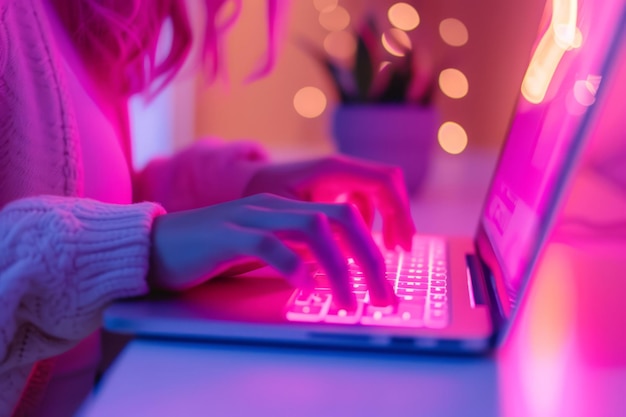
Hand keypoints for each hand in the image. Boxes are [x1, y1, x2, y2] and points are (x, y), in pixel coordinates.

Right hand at [149, 193, 395, 306]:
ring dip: (338, 268)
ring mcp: (249, 217)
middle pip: (340, 218)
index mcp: (285, 207)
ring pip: (312, 229)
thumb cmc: (212, 251)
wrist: (155, 245)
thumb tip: (332, 271)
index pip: (345, 216)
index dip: (371, 248)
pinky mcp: (225, 235)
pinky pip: (266, 245)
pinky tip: (303, 288)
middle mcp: (273, 206)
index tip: (383, 283)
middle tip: (382, 296)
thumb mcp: (262, 248)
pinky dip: (290, 265)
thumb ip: (295, 251)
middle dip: (369, 258)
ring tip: (348, 303)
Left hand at [244, 155, 414, 250]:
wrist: (242, 185)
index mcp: (332, 169)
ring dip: (387, 221)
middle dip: (399, 217)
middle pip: (388, 186)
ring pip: (379, 195)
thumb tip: (347, 255)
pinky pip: (364, 201)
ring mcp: (339, 177)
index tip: (401, 243)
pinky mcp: (335, 188)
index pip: (383, 182)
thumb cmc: (258, 197)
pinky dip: (370, 221)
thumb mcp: (286, 215)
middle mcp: (340, 168)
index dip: (398, 212)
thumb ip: (318, 232)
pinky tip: (359, 244)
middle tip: (401, 251)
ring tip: (385, 251)